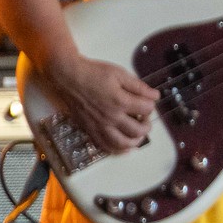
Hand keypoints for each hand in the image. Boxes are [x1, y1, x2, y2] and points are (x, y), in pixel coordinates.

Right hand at [41, 52, 160, 154]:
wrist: (68, 77)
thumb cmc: (93, 73)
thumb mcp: (119, 74)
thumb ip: (139, 87)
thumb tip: (155, 96)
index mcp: (120, 101)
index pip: (147, 109)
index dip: (151, 104)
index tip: (148, 101)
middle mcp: (110, 117)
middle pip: (138, 130)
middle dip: (147, 125)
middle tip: (145, 118)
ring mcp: (99, 126)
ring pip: (122, 144)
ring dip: (135, 142)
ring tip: (138, 135)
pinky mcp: (89, 129)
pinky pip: (105, 147)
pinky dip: (117, 150)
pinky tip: (124, 146)